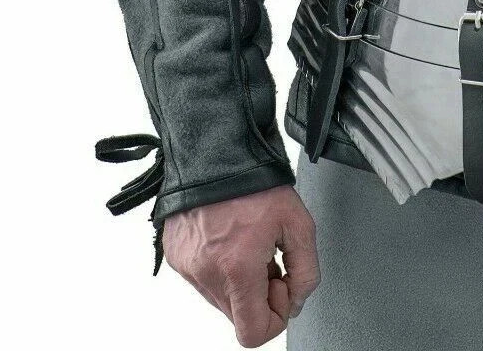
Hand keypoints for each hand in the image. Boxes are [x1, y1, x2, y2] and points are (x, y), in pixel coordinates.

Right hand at [161, 184, 319, 346]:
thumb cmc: (256, 180)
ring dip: (240, 281)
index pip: (252, 334)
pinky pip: (202, 278)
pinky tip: (230, 236)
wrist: (216, 150)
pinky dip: (220, 267)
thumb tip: (298, 298)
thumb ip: (306, 270)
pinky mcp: (175, 256)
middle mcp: (206, 274)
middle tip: (269, 257)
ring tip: (249, 242)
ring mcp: (187, 267)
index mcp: (237, 269)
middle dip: (259, 294)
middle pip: (238, 315)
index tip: (281, 285)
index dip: (275, 317)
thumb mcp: (299, 222)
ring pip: (220, 298)